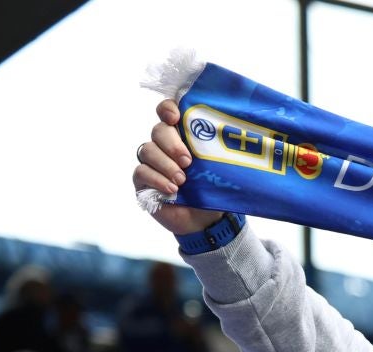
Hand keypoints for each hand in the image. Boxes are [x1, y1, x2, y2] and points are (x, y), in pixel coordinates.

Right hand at [133, 98, 219, 235]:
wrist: (205, 221)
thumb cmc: (212, 190)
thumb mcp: (218, 169)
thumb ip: (216, 152)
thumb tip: (230, 141)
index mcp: (182, 136)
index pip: (167, 112)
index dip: (167, 109)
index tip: (175, 117)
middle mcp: (163, 145)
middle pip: (158, 130)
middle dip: (172, 144)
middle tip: (188, 161)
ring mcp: (151, 162)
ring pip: (148, 150)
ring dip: (166, 165)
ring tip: (182, 180)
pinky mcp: (142, 180)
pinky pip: (142, 172)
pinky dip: (157, 179)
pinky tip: (171, 189)